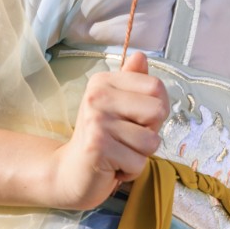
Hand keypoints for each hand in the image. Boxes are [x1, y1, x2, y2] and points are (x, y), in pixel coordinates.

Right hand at [47, 51, 169, 209]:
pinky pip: (139, 163)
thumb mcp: (117, 105)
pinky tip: (112, 166)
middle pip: (158, 111)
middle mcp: (98, 97)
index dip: (158, 108)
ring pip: (151, 141)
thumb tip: (141, 56)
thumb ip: (132, 82)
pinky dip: (131, 171)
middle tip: (127, 138)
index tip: (137, 119)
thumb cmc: (101, 138)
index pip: (156, 87)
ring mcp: (96, 121)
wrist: (71, 172)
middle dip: (151, 132)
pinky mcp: (97, 148)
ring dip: (140, 155)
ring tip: (119, 152)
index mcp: (104, 82)